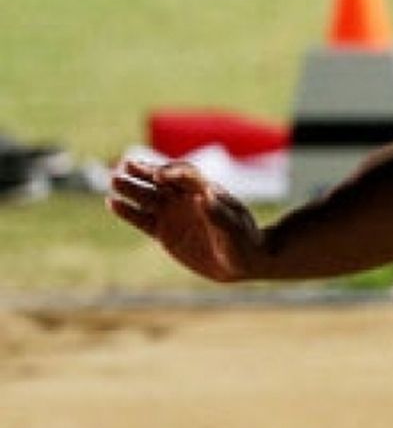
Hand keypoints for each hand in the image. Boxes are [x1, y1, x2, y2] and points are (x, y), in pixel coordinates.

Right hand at [107, 158, 263, 282]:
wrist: (242, 261)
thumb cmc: (244, 242)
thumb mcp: (235, 229)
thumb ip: (220, 214)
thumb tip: (205, 195)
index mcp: (206, 191)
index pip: (186, 174)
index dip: (172, 171)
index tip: (160, 175)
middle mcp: (185, 198)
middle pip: (161, 180)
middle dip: (144, 172)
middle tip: (126, 165)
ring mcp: (173, 214)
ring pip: (147, 196)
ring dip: (131, 188)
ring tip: (114, 180)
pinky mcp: (164, 231)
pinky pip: (142, 219)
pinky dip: (127, 211)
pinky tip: (113, 203)